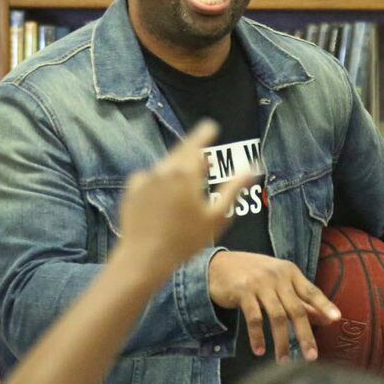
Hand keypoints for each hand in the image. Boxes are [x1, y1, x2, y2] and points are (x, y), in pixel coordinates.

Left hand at [118, 120, 249, 278]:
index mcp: (185, 173)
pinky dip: (159, 181)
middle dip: (193, 150)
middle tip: (204, 156)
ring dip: (177, 168)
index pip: (197, 143)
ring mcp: (144, 179)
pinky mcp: (131, 191)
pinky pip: (149, 179)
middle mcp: (163, 170)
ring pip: (165, 166)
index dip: (205, 132)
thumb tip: (252, 167)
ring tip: (187, 182)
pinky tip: (164, 197)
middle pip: (180, 152)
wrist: (144, 258)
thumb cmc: (186, 240)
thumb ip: (234, 188)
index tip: (211, 125)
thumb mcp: (217, 216)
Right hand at [208, 250, 340, 361]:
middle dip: (305, 334)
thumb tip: (326, 318)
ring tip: (284, 361)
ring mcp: (259, 284)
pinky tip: (260, 350)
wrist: (217, 266)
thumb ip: (300, 298)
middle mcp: (277, 277)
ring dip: (282, 341)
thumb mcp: (278, 282)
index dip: (324, 305)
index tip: (336, 319)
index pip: (311, 291)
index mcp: (290, 272)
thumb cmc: (253, 275)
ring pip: (277, 316)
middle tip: (311, 356)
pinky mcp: (242, 292)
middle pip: (296, 309)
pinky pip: (254, 318)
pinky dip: (257, 336)